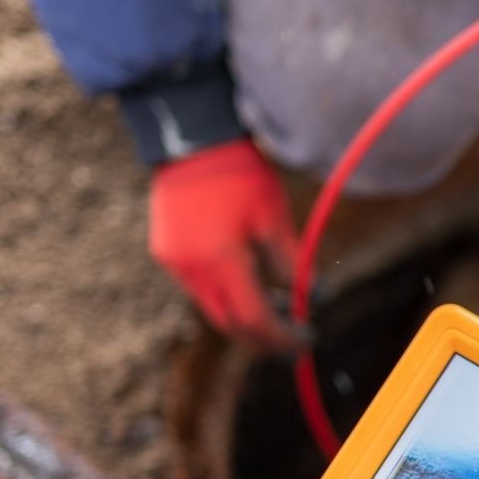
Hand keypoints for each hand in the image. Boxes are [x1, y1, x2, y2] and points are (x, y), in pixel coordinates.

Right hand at [148, 138, 298, 349]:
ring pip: (212, 309)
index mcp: (221, 261)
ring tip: (277, 308)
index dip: (282, 337)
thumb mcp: (274, 218)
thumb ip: (292, 264)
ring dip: (244, 317)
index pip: (255, 319)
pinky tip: (247, 282)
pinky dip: (225, 295)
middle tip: (293, 339)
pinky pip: (198, 288)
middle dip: (263, 338)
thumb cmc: (240, 173)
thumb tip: (313, 296)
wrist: (192, 138)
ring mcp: (174, 263)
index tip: (307, 340)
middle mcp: (191, 269)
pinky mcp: (165, 252)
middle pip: (229, 325)